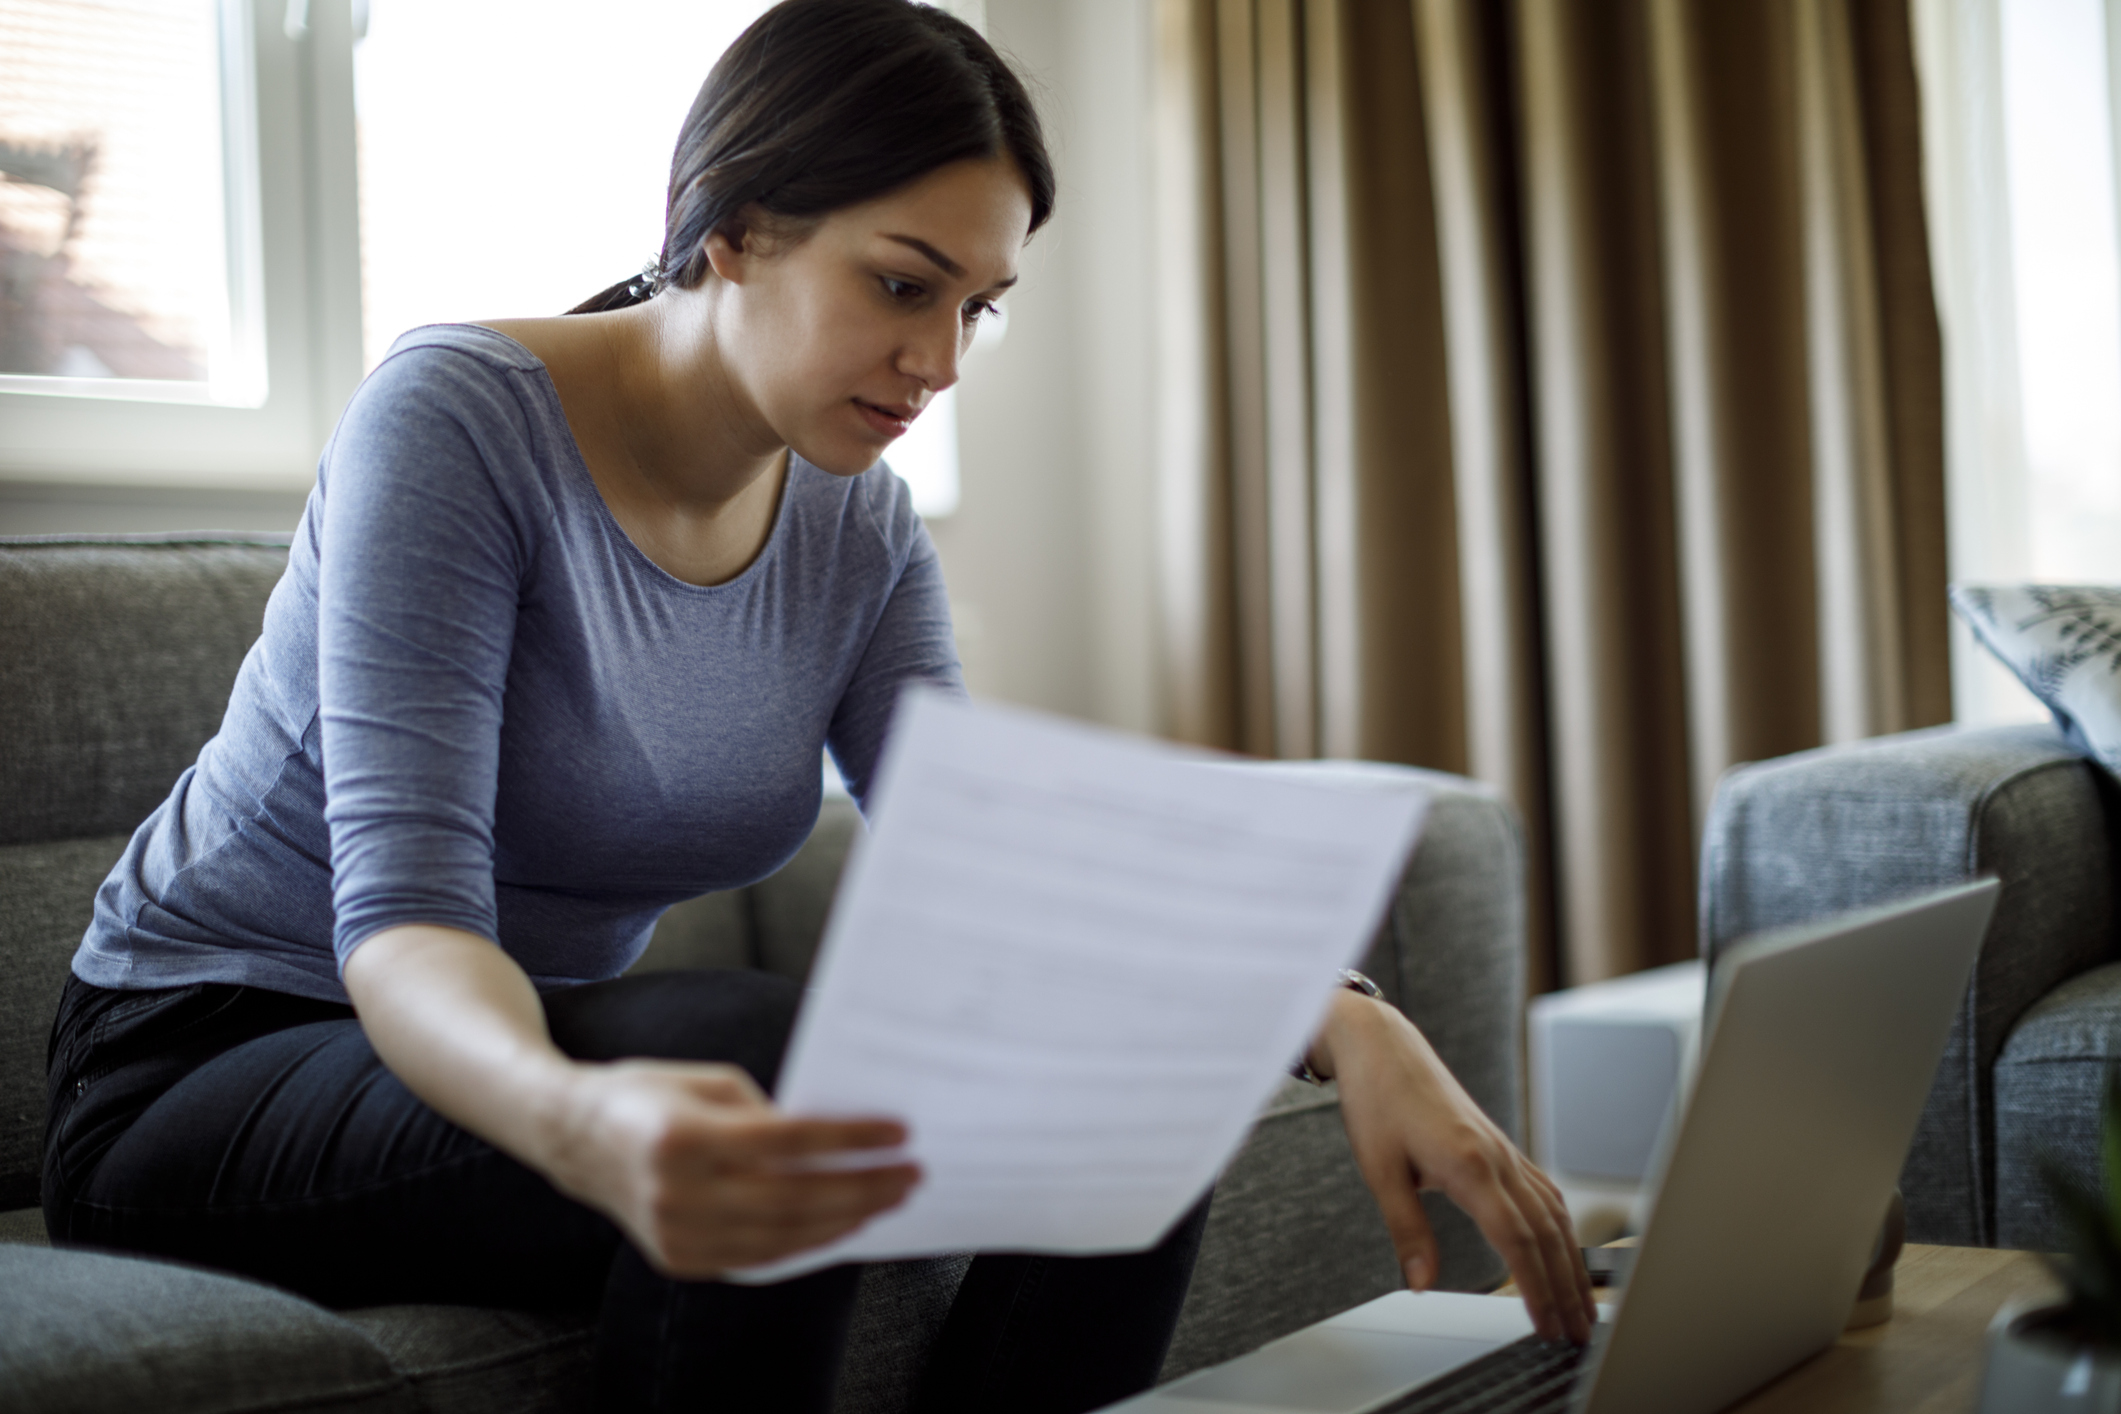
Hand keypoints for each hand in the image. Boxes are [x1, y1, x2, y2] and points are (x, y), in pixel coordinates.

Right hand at [543, 1058, 919, 1277]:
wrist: (574, 1138)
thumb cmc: (648, 1095)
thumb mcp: (710, 1082)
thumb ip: (768, 1114)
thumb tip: (832, 1143)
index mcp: (684, 1136)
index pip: (786, 1142)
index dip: (848, 1138)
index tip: (897, 1133)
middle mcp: (678, 1191)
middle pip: (793, 1197)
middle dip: (862, 1187)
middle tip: (910, 1175)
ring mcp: (675, 1233)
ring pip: (780, 1237)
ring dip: (843, 1220)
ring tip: (886, 1200)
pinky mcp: (677, 1258)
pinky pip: (756, 1258)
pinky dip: (805, 1244)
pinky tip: (841, 1224)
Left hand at [1306, 991, 1595, 1342]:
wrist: (1381, 1046)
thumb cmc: (1377, 1100)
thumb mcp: (1379, 1170)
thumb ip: (1406, 1229)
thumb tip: (1422, 1284)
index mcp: (1469, 1163)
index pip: (1516, 1238)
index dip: (1535, 1287)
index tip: (1546, 1326)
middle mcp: (1496, 1156)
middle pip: (1545, 1231)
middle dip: (1565, 1286)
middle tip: (1579, 1333)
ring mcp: (1502, 1149)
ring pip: (1552, 1211)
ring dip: (1570, 1260)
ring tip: (1582, 1303)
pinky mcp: (1498, 1145)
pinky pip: (1543, 1190)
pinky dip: (1560, 1225)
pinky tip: (1564, 1246)